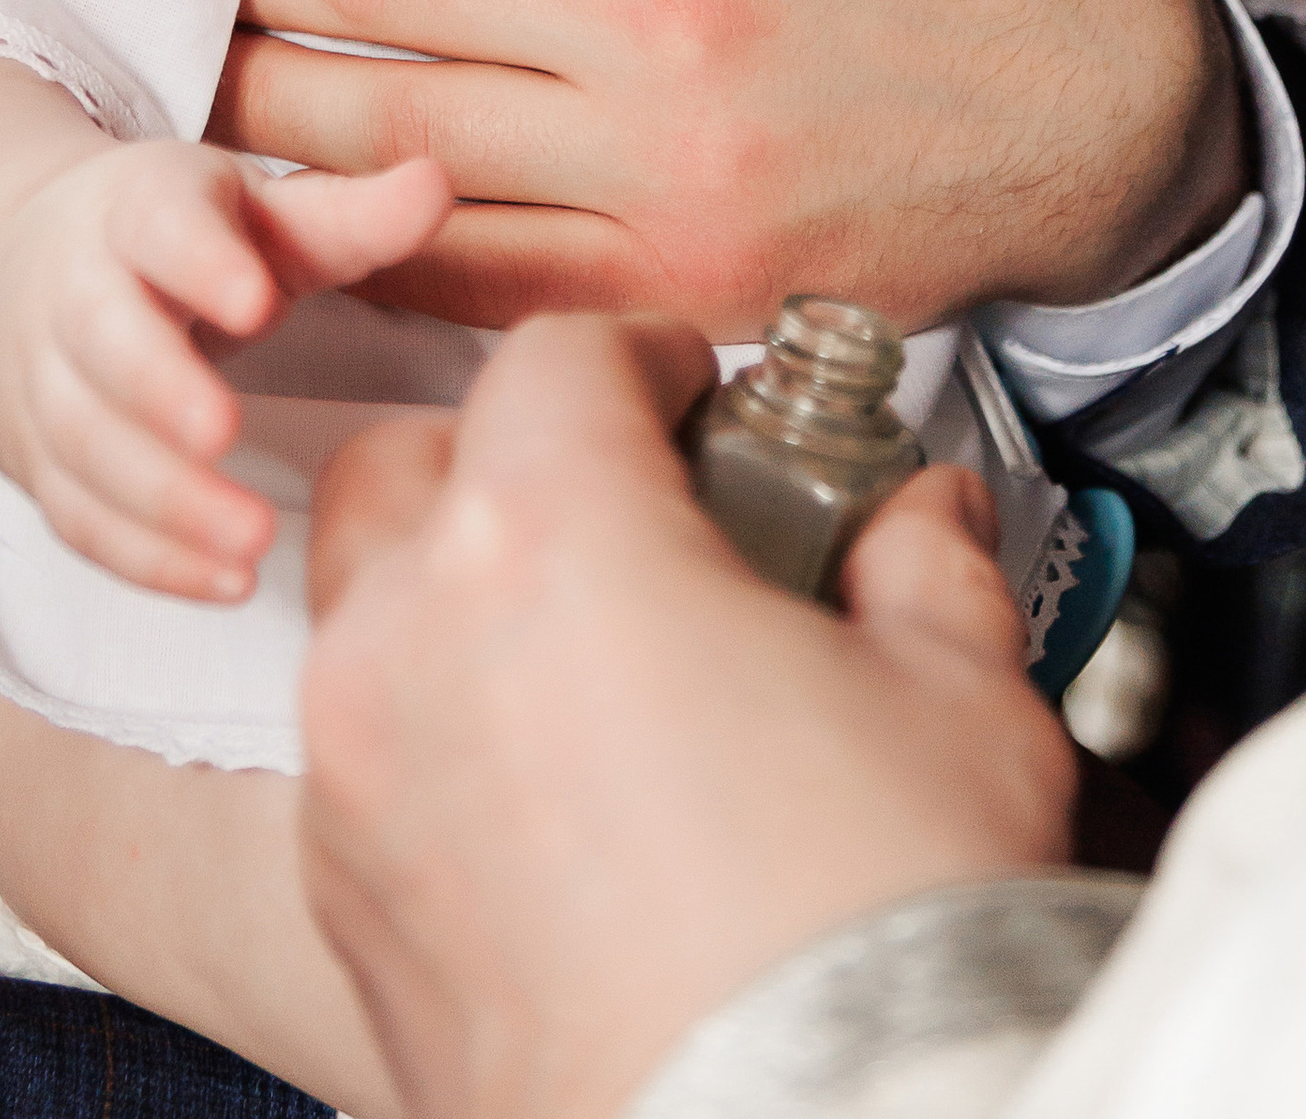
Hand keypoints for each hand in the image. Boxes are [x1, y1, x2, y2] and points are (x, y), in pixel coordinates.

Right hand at [0, 137, 451, 599]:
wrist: (34, 264)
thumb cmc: (185, 239)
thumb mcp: (261, 213)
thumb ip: (348, 214)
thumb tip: (435, 186)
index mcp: (139, 209)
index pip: (159, 225)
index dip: (200, 263)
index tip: (256, 302)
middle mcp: (78, 291)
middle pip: (103, 342)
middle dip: (159, 391)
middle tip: (228, 433)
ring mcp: (48, 381)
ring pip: (85, 443)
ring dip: (163, 499)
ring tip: (251, 539)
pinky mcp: (43, 463)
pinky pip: (81, 517)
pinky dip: (148, 558)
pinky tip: (225, 581)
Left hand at [301, 315, 1074, 1118]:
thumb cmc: (866, 950)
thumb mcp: (958, 700)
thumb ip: (924, 566)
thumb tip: (920, 521)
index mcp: (546, 544)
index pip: (555, 357)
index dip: (640, 355)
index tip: (693, 391)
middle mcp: (409, 647)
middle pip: (412, 466)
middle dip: (511, 463)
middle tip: (632, 510)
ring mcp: (356, 791)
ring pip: (363, 621)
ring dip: (455, 603)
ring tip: (597, 663)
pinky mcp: (347, 921)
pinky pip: (362, 769)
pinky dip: (434, 744)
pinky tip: (562, 802)